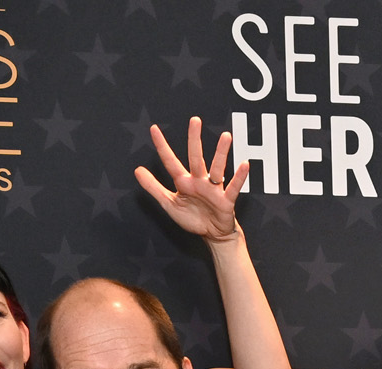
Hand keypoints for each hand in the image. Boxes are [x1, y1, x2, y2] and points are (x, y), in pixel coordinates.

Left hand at [134, 118, 246, 243]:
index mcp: (184, 182)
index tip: (154, 129)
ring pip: (217, 168)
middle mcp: (199, 181)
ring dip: (221, 153)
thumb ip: (153, 187)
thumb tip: (137, 170)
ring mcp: (213, 189)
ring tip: (226, 136)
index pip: (170, 161)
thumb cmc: (193, 218)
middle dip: (194, 139)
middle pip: (196, 158)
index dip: (162, 146)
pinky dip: (239, 177)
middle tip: (195, 120)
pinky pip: (233, 187)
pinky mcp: (225, 200)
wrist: (213, 235)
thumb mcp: (169, 204)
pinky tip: (244, 164)